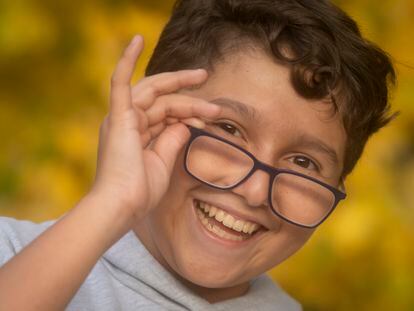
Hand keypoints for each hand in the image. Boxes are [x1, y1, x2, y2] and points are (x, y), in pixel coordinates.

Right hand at [91, 35, 220, 220]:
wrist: (122, 206)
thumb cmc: (140, 192)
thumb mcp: (163, 162)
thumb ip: (173, 139)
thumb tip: (185, 123)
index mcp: (137, 133)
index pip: (166, 113)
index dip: (189, 111)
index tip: (210, 117)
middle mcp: (128, 121)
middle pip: (162, 98)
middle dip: (186, 90)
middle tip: (207, 79)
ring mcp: (122, 117)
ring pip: (155, 92)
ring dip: (180, 85)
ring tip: (203, 78)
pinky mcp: (118, 116)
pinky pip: (119, 82)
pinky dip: (126, 60)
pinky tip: (136, 39)